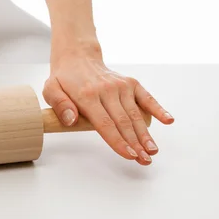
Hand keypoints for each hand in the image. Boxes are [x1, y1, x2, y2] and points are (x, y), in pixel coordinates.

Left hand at [43, 46, 174, 164]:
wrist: (78, 57)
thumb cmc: (64, 79)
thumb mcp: (50, 90)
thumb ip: (59, 105)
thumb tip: (70, 120)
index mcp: (87, 95)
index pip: (105, 123)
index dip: (117, 141)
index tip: (128, 155)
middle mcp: (107, 90)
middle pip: (123, 122)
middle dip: (135, 144)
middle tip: (144, 161)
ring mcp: (121, 86)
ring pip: (135, 114)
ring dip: (145, 134)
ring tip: (152, 151)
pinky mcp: (131, 83)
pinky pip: (146, 97)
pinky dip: (158, 109)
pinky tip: (168, 120)